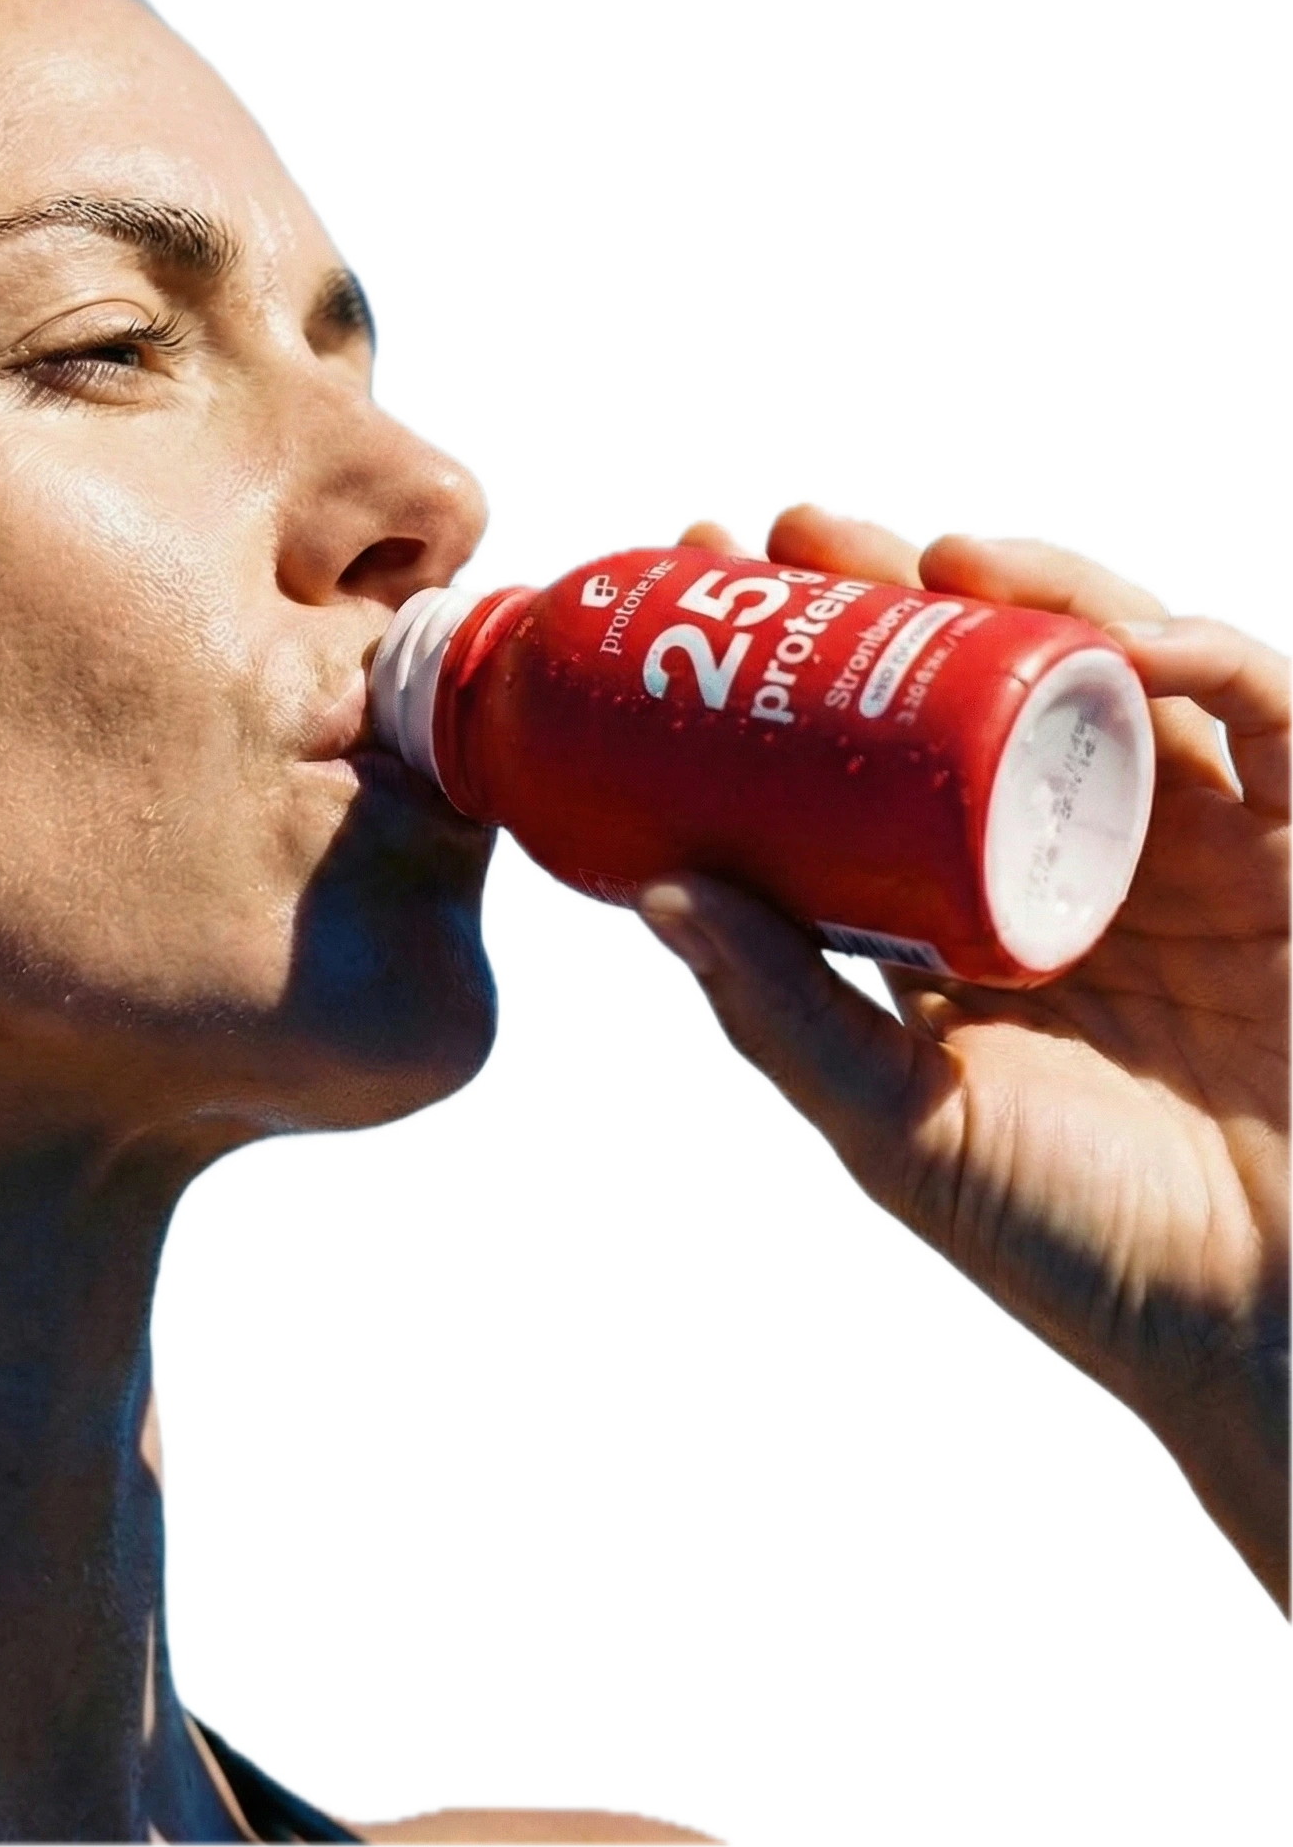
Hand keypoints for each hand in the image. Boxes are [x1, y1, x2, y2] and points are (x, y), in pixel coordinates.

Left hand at [637, 503, 1292, 1620]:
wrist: (1282, 1338)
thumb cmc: (1088, 1248)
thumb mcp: (902, 1124)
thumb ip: (784, 1014)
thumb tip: (644, 889)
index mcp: (980, 912)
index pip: (881, 755)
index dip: (801, 665)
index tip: (705, 590)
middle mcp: (1086, 857)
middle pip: (985, 682)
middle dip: (891, 591)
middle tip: (791, 534)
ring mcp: (1207, 843)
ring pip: (1117, 667)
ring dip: (1032, 591)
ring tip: (931, 554)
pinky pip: (1268, 710)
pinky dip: (1201, 652)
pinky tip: (1111, 634)